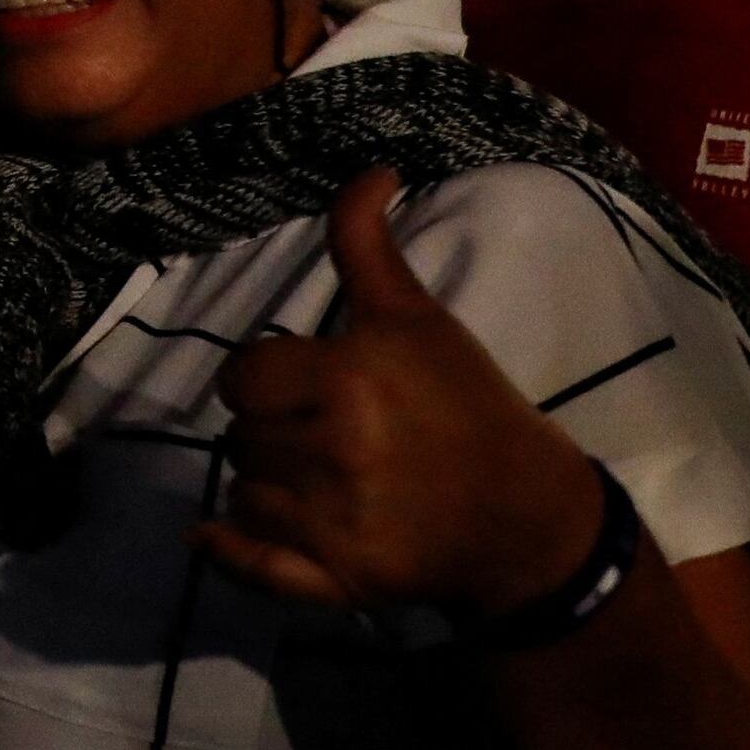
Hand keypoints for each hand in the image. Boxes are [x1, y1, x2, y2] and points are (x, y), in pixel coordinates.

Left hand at [194, 169, 609, 623]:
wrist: (529, 517)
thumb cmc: (469, 405)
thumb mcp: (419, 319)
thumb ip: (369, 246)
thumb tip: (371, 169)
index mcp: (347, 381)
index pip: (245, 374)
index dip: (270, 377)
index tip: (311, 382)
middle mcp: (332, 452)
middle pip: (239, 434)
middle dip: (271, 428)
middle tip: (323, 432)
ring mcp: (332, 523)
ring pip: (238, 491)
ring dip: (264, 483)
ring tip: (319, 478)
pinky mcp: (335, 580)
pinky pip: (245, 560)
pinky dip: (231, 548)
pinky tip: (221, 534)